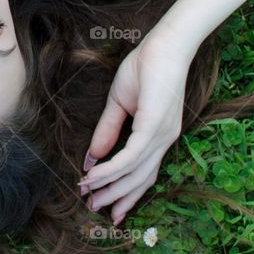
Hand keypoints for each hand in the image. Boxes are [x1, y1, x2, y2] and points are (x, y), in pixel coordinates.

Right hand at [77, 29, 197, 224]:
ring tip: (90, 198)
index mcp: (158, 135)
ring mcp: (161, 135)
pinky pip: (130, 156)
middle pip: (140, 179)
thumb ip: (108, 130)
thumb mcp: (119, 103)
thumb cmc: (145, 66)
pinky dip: (111, 169)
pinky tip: (94, 175)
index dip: (125, 190)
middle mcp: (163, 140)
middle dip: (116, 197)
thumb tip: (93, 157)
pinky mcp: (154, 127)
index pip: (143, 172)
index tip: (107, 205)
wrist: (163, 44)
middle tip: (95, 210)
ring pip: (135, 173)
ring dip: (110, 188)